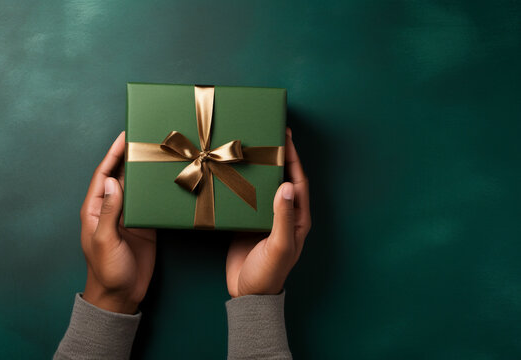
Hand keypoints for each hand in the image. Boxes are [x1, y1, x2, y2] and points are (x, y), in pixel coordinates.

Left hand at [80, 132, 155, 313]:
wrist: (121, 295)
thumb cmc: (106, 271)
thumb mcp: (105, 241)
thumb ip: (109, 212)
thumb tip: (111, 181)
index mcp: (95, 210)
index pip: (103, 175)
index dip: (112, 155)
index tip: (124, 137)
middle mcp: (111, 209)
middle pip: (120, 177)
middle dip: (130, 158)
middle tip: (145, 139)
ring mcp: (129, 216)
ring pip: (136, 188)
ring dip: (144, 172)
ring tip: (158, 155)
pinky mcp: (144, 225)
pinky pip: (149, 203)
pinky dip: (156, 191)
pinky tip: (165, 180)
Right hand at [226, 128, 310, 297]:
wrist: (248, 295)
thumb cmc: (269, 274)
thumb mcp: (279, 246)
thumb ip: (283, 217)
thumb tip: (287, 185)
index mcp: (298, 218)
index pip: (298, 180)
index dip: (293, 158)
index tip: (286, 136)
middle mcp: (283, 214)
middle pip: (282, 178)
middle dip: (277, 157)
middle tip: (266, 135)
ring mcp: (264, 218)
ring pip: (263, 186)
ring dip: (259, 168)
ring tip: (249, 148)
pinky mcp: (247, 222)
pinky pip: (247, 198)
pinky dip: (242, 183)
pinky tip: (233, 172)